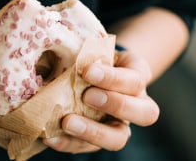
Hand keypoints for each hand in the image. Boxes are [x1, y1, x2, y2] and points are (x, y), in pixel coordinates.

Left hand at [43, 49, 159, 152]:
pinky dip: (68, 143)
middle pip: (145, 113)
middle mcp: (136, 105)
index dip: (114, 78)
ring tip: (66, 123)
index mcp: (137, 77)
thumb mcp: (96, 48)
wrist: (92, 71)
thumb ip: (89, 52)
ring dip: (92, 132)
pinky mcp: (98, 139)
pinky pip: (88, 147)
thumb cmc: (94, 56)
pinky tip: (50, 137)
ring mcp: (119, 125)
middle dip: (116, 104)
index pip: (135, 80)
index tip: (88, 71)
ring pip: (118, 138)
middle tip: (87, 96)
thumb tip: (62, 48)